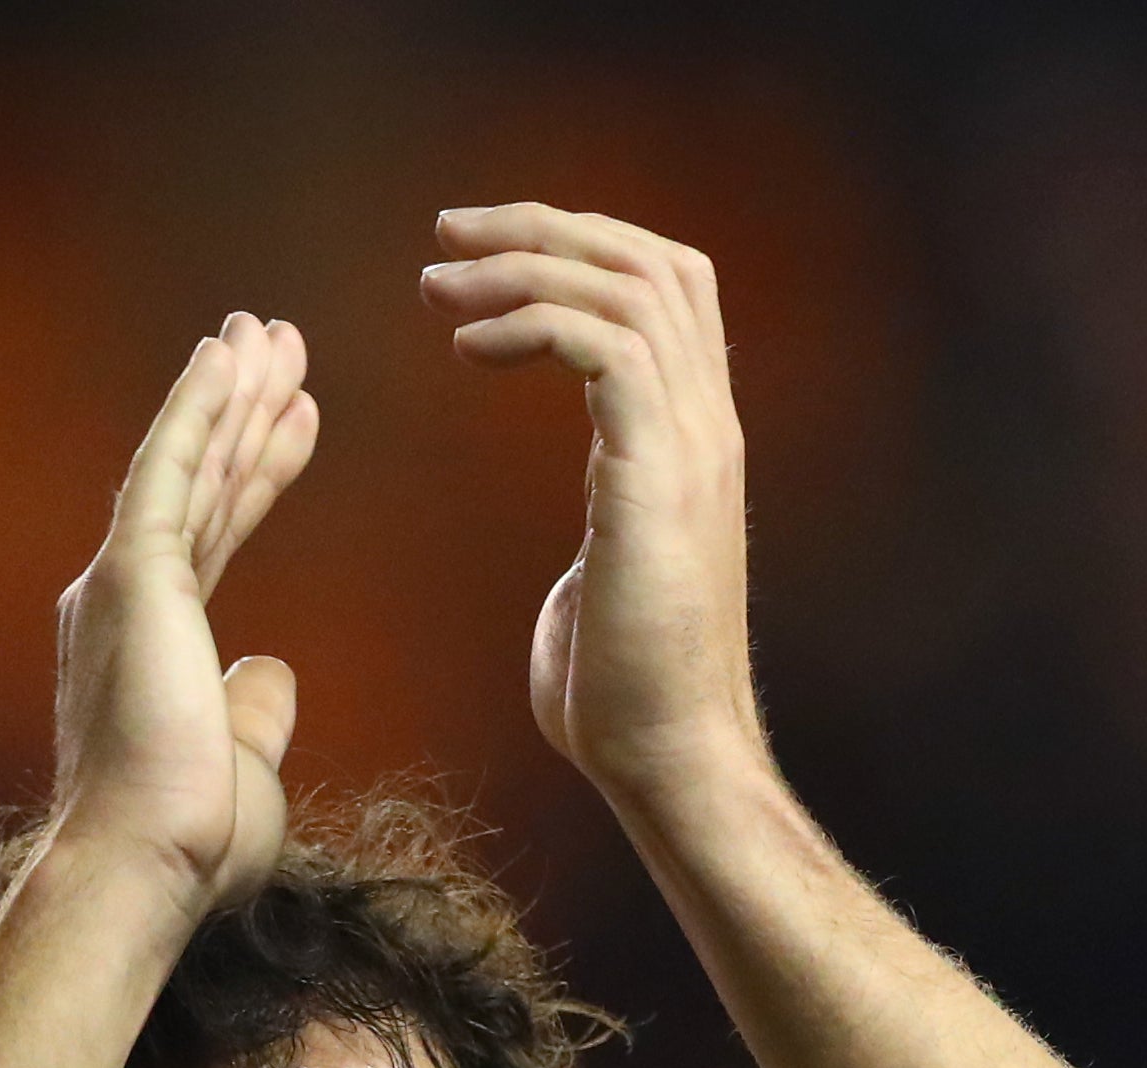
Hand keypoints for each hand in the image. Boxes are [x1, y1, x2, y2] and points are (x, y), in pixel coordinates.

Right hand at [50, 313, 319, 914]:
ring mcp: (124, 583)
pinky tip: (226, 355)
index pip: (216, 536)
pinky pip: (168, 471)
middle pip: (203, 486)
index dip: (257, 473)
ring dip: (228, 394)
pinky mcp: (133, 574)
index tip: (295, 420)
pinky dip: (197, 409)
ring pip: (187, 465)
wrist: (144, 864)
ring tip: (269, 331)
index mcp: (151, 644)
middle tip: (279, 347)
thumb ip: (254, 711)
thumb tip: (273, 668)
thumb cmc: (190, 840)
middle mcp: (124, 602)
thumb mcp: (245, 765)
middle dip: (243, 413)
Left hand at [422, 206, 766, 803]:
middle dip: (542, 228)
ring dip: (522, 265)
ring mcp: (694, 444)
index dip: (576, 251)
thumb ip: (597, 538)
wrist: (667, 758)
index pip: (666, 291)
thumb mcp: (603, 584)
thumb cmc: (623, 697)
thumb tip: (576, 558)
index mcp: (696, 442)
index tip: (480, 260)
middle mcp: (709, 426)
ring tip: (437, 283)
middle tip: (446, 234)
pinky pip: (602, 344)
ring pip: (626, 285)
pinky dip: (529, 322)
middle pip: (650, 260)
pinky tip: (467, 349)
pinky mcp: (659, 472)